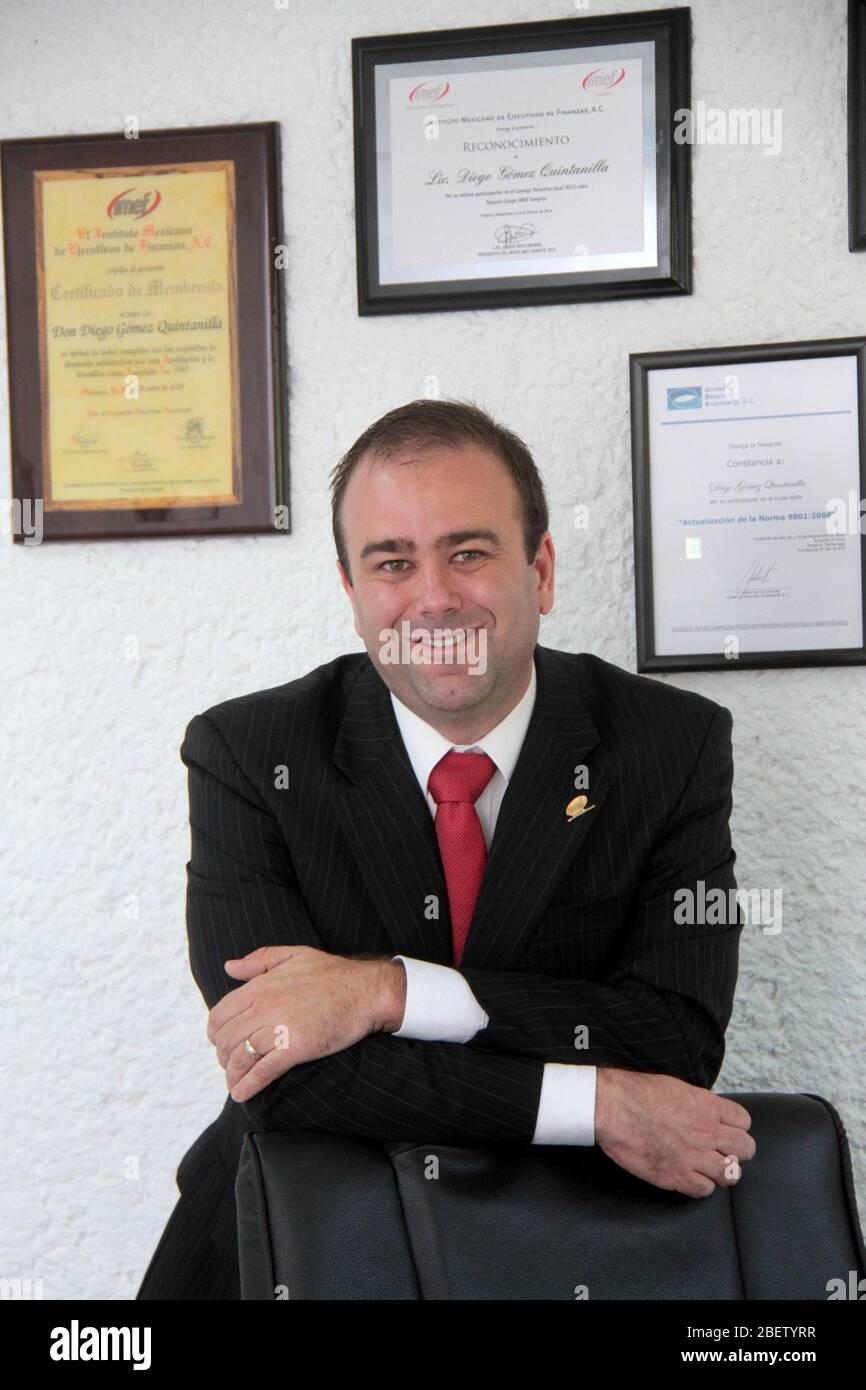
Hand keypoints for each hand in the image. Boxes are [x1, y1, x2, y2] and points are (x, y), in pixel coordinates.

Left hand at [207, 946, 405, 1102]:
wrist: (366, 992)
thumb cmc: (334, 974)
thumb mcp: (295, 955)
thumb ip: (260, 959)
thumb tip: (229, 967)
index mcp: (261, 985)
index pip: (220, 1014)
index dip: (215, 1034)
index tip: (222, 1043)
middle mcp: (264, 1006)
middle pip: (226, 1039)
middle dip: (223, 1057)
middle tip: (231, 1065)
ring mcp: (279, 1027)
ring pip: (240, 1058)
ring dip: (233, 1075)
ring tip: (236, 1082)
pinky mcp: (296, 1048)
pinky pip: (262, 1072)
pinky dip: (247, 1086)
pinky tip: (242, 1094)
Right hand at [595, 1067, 755, 1197]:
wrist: (614, 1108)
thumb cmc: (637, 1094)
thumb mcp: (677, 1088)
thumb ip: (698, 1104)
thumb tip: (706, 1113)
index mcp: (707, 1106)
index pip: (743, 1121)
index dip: (735, 1127)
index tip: (726, 1132)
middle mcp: (707, 1132)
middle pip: (745, 1149)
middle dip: (737, 1152)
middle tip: (723, 1153)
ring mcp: (695, 1156)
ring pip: (730, 1174)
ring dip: (721, 1172)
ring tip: (708, 1169)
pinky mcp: (678, 1176)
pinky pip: (704, 1190)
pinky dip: (700, 1186)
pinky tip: (689, 1177)